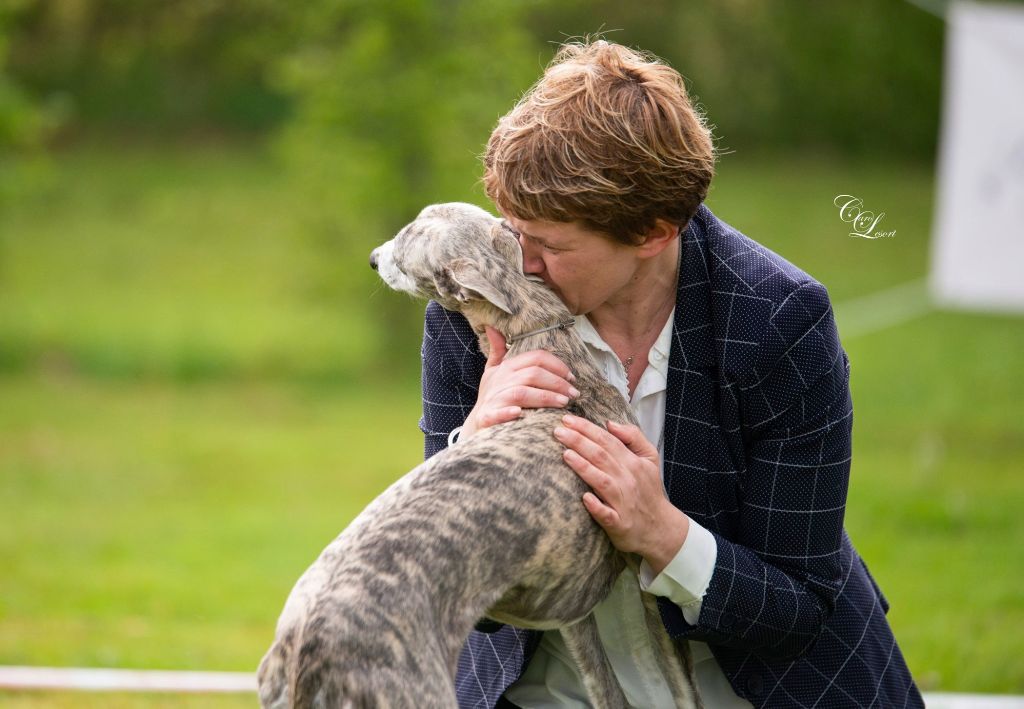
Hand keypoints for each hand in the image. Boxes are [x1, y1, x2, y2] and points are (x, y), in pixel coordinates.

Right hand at [460, 326, 578, 438]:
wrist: (477, 423)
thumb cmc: (492, 396)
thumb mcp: (493, 371)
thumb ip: (498, 350)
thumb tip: (493, 326)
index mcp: (506, 367)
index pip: (535, 358)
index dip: (557, 365)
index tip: (571, 377)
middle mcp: (500, 380)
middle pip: (533, 374)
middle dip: (557, 382)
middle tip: (574, 393)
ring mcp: (493, 399)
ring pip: (521, 393)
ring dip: (545, 397)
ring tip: (564, 402)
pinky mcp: (486, 417)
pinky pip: (497, 413)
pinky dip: (508, 413)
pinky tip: (520, 413)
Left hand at [554, 415, 689, 574]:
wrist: (659, 527)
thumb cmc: (648, 490)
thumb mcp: (650, 458)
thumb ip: (633, 436)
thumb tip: (610, 423)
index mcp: (633, 462)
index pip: (607, 440)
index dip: (587, 428)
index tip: (567, 419)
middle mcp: (627, 479)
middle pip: (601, 456)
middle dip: (579, 441)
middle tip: (558, 431)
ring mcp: (623, 502)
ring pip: (601, 481)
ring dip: (584, 467)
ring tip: (565, 454)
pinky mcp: (619, 523)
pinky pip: (606, 514)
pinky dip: (596, 506)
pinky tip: (584, 498)